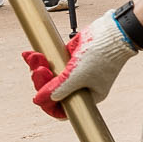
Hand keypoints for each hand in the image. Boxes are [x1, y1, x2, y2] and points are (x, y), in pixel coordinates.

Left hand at [25, 10, 142, 120]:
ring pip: (49, 76)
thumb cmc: (101, 57)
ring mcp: (74, 71)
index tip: (40, 96)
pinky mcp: (69, 58)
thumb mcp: (77, 76)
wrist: (112, 32)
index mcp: (87, 96)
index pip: (63, 109)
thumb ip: (57, 88)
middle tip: (39, 70)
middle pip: (52, 91)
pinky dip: (40, 59)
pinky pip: (51, 63)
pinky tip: (30, 55)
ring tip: (34, 57)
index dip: (48, 104)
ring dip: (38, 67)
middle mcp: (80, 86)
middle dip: (41, 81)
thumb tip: (39, 100)